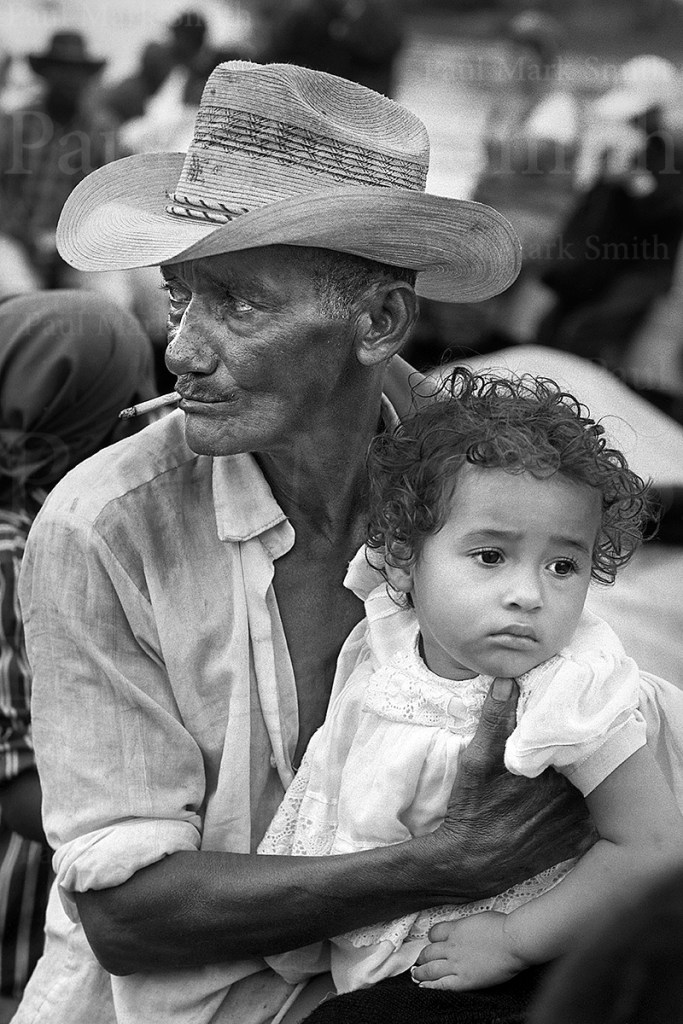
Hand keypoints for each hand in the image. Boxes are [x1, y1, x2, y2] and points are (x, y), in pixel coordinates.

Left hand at [411, 913, 525, 990]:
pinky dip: (430, 986)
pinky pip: (441, 985)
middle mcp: (451, 947)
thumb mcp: (478, 918)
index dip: (432, 938)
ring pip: (430, 969)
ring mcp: (456, 964)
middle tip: (421, 961)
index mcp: (455, 929)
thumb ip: (467, 926)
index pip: (434, 933)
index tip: (433, 943)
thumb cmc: (502, 927)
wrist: (512, 941)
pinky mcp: (464, 980)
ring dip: (421, 972)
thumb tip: (467, 929)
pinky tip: (424, 987)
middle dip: (423, 957)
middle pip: (429, 952)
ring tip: (417, 975)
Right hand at [426, 678, 596, 901]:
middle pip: (581, 767)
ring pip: (585, 791)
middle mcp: (569, 798)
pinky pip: (587, 820)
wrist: (469, 863)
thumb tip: (507, 681)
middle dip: (572, 757)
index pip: (572, 742)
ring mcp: (573, 824)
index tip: (561, 724)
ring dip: (577, 784)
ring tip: (558, 778)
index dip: (567, 733)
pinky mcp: (572, 844)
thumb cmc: (471, 808)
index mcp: (552, 772)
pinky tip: (559, 806)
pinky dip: (579, 811)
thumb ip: (494, 719)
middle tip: (558, 750)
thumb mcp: (476, 759)